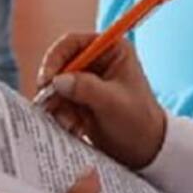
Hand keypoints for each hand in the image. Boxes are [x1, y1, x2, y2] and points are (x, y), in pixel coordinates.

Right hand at [38, 34, 166, 170]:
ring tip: (71, 123)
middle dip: (54, 87)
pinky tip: (75, 128)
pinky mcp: (80, 99)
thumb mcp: (113, 103)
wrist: (145, 150)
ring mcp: (88, 81)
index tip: (47, 79)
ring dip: (58, 105)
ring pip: (57, 86)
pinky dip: (61, 114)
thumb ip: (86, 88)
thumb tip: (58, 80)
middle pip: (60, 64)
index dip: (56, 58)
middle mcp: (98, 61)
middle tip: (49, 106)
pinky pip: (59, 102)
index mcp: (112, 50)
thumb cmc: (138, 121)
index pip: (73, 43)